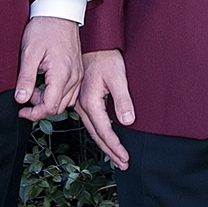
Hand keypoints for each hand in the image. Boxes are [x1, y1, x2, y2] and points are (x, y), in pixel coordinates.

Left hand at [16, 16, 82, 120]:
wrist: (60, 12)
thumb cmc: (45, 28)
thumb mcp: (29, 53)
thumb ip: (25, 78)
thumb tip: (20, 99)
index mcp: (62, 74)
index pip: (50, 107)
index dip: (34, 113)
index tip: (22, 110)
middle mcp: (74, 77)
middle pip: (58, 107)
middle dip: (39, 106)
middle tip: (26, 93)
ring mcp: (78, 74)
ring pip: (65, 101)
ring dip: (48, 100)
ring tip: (35, 86)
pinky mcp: (78, 71)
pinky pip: (70, 92)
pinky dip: (57, 93)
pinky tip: (46, 82)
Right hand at [76, 50, 134, 169]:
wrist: (95, 43)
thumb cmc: (106, 57)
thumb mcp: (118, 76)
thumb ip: (122, 99)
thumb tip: (127, 122)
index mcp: (90, 101)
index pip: (104, 131)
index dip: (115, 146)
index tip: (125, 158)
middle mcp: (81, 104)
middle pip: (96, 134)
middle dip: (110, 151)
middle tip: (123, 164)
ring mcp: (80, 102)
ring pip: (92, 129)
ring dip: (104, 144)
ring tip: (116, 157)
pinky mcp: (83, 98)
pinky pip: (91, 121)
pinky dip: (99, 133)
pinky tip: (106, 137)